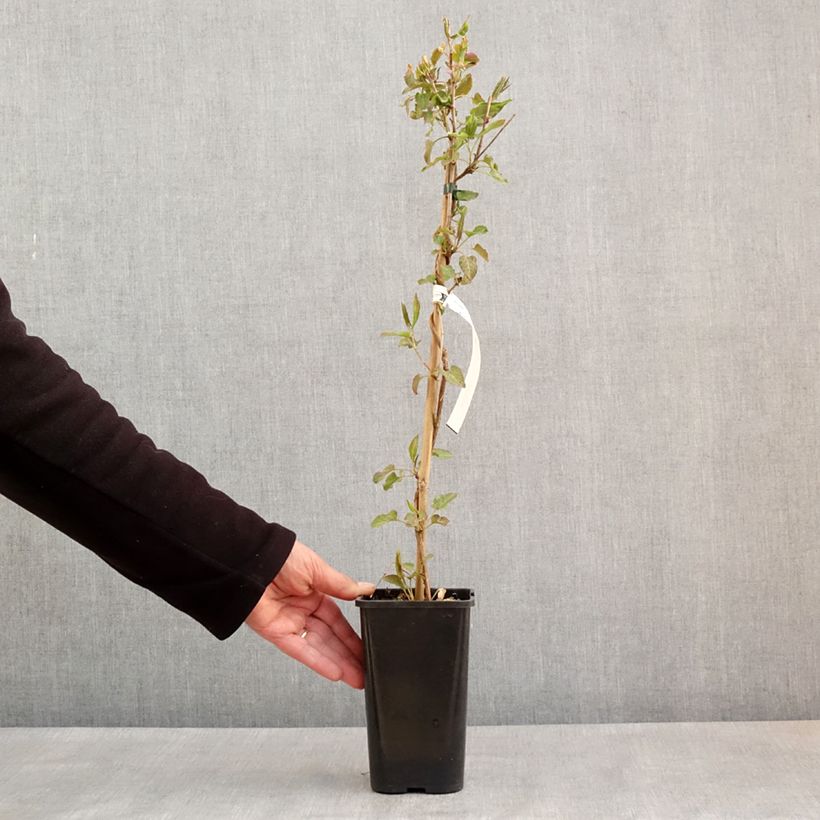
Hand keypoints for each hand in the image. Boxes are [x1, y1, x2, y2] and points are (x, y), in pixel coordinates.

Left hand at [245, 539, 375, 688]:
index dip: (352, 636)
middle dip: (349, 656)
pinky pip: (299, 650)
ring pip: (318, 648)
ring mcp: (289, 623)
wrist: (252, 560)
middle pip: (330, 638)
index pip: (337, 621)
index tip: (367, 647)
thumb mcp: (318, 570)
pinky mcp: (276, 632)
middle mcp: (302, 610)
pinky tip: (334, 672)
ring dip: (338, 664)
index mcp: (314, 593)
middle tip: (366, 670)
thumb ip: (342, 585)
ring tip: (357, 678)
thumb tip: (366, 589)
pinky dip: (317, 662)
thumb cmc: (282, 557)